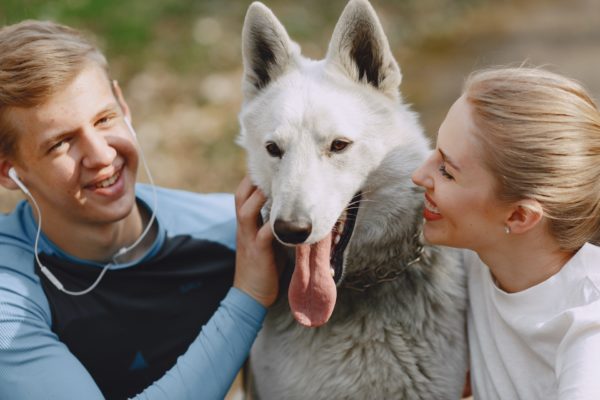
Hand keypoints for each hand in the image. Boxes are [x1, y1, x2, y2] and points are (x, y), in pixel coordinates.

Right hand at [233, 176, 279, 306]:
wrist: (251, 294)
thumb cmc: (264, 265)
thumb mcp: (266, 239)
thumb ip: (272, 222)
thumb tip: (291, 206)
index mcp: (246, 223)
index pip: (244, 193)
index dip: (253, 178)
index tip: (267, 163)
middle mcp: (244, 227)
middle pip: (241, 196)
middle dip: (253, 179)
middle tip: (270, 165)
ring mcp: (248, 238)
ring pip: (247, 210)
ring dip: (259, 196)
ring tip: (273, 183)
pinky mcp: (258, 252)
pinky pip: (264, 234)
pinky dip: (275, 224)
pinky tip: (288, 217)